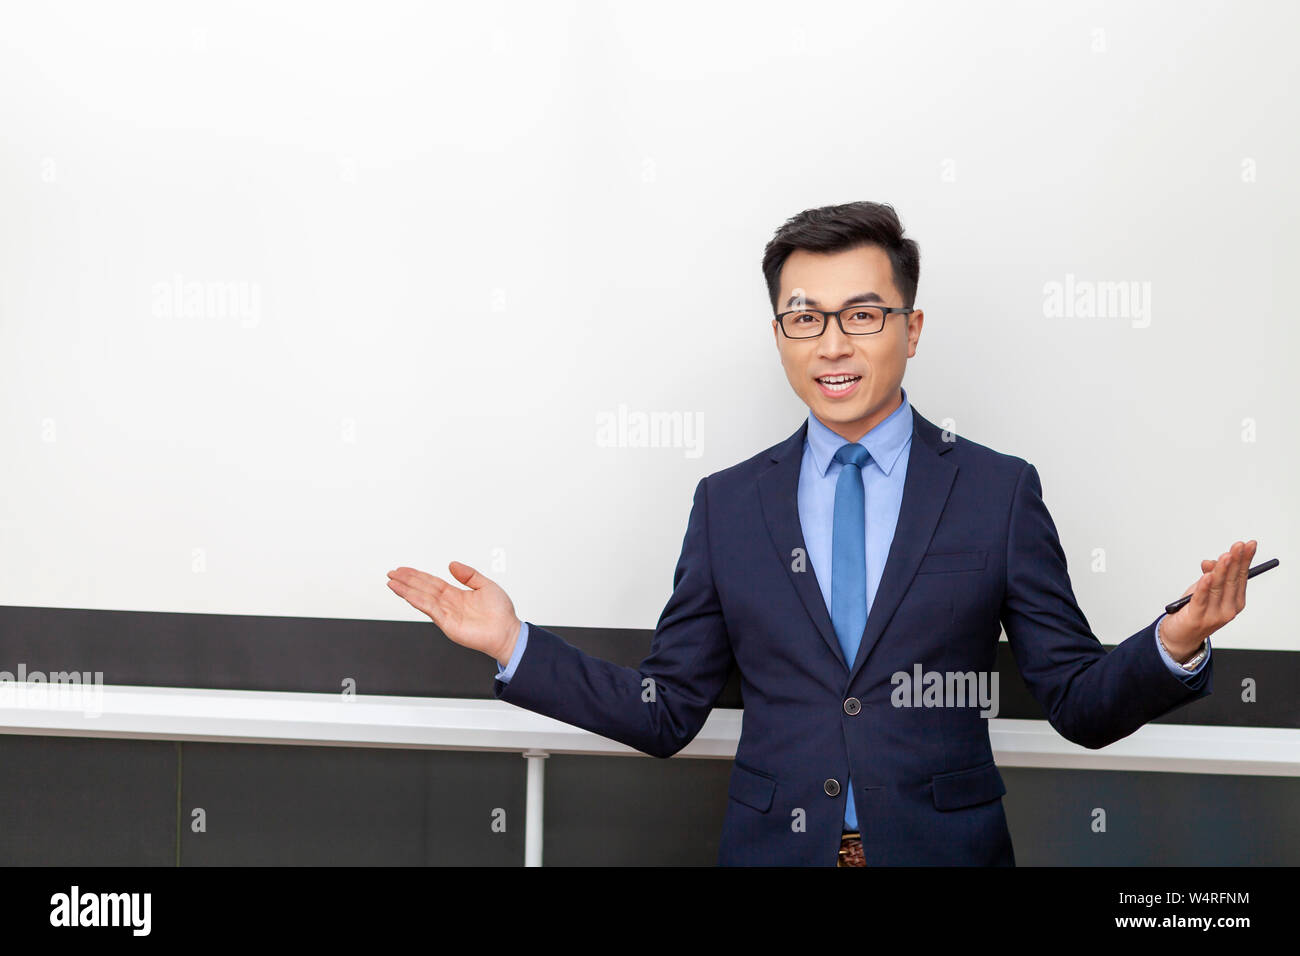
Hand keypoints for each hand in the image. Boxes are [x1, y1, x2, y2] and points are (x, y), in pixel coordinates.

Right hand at [386, 562, 522, 666]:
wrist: (507, 632)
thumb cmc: (501, 613)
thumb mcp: (486, 584)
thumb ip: (468, 574)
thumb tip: (452, 564)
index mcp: (456, 594)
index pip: (431, 582)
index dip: (416, 575)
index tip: (403, 569)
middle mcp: (448, 604)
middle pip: (423, 589)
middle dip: (406, 581)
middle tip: (391, 573)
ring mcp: (446, 614)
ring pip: (422, 598)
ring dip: (406, 590)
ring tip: (392, 582)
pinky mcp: (448, 624)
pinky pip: (430, 610)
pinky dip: (418, 601)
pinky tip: (407, 594)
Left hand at [1159, 539, 1256, 659]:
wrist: (1180, 636)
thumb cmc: (1194, 610)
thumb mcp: (1203, 589)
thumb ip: (1209, 575)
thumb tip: (1209, 562)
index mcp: (1234, 602)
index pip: (1241, 577)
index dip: (1245, 560)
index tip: (1249, 545)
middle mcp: (1228, 609)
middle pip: (1233, 581)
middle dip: (1236, 561)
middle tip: (1239, 546)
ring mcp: (1214, 614)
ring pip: (1218, 587)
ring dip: (1222, 570)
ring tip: (1226, 556)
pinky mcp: (1197, 617)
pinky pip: (1201, 598)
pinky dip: (1204, 586)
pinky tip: (1207, 575)